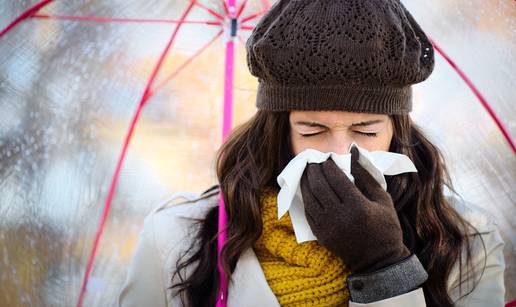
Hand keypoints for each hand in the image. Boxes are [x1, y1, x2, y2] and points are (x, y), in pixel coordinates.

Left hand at [300, 146, 410, 273]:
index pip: (336, 179)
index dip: (329, 166)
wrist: (378, 260)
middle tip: (313, 162)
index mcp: (358, 206)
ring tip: (307, 172)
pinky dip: (306, 198)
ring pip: (309, 198)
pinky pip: (307, 212)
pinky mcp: (321, 235)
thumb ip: (366, 175)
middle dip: (314, 171)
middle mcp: (340, 216)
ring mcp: (328, 227)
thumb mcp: (383, 200)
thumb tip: (353, 152)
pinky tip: (307, 189)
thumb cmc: (385, 227)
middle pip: (319, 186)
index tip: (327, 158)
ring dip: (306, 182)